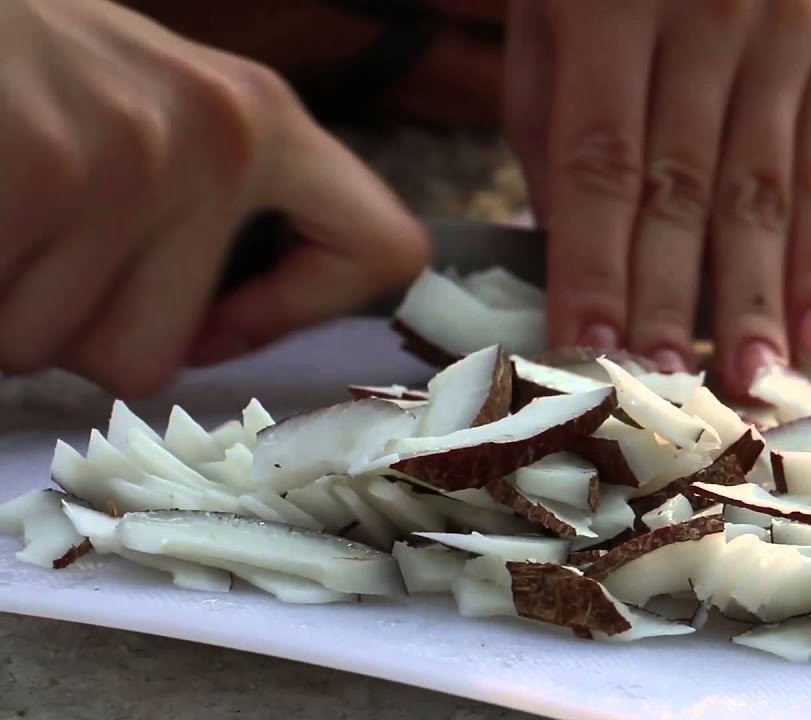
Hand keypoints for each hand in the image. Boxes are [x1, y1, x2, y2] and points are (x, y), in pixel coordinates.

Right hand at [0, 0, 427, 396]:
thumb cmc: (18, 61)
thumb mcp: (146, 109)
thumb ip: (202, 211)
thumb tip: (217, 332)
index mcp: (260, 121)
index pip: (382, 250)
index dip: (304, 311)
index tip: (220, 321)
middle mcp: (217, 134)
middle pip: (153, 356)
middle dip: (65, 328)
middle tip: (28, 236)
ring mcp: (130, 152)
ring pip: (50, 349)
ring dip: (0, 304)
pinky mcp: (42, 165)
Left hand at [503, 0, 810, 396]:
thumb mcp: (550, 18)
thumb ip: (554, 130)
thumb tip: (575, 258)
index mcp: (612, 6)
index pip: (602, 161)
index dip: (595, 264)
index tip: (586, 349)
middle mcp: (709, 14)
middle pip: (685, 187)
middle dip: (673, 300)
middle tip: (668, 391)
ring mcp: (788, 31)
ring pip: (764, 192)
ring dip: (756, 299)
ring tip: (751, 383)